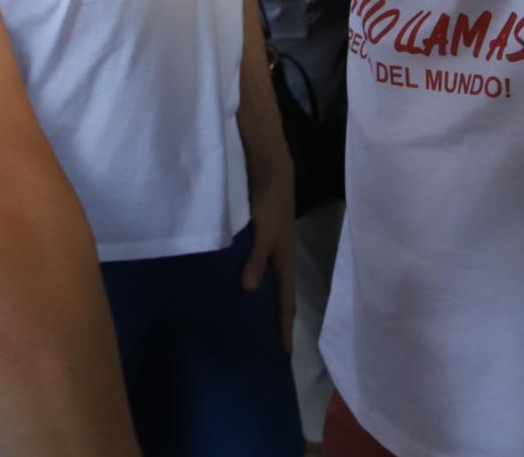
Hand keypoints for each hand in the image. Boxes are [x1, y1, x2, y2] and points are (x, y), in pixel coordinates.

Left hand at [242, 146, 296, 353]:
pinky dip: (251, 278)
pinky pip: (258, 266)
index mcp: (285, 261)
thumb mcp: (264, 232)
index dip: (285, 327)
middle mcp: (280, 258)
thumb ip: (256, 259)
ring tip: (249, 320)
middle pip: (279, 295)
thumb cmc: (269, 202)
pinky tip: (236, 284)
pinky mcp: (261, 236)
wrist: (270, 169)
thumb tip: (248, 289)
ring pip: (268, 281)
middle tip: (268, 344)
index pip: (286, 302)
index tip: (286, 353)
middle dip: (275, 319)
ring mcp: (271, 247)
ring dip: (262, 300)